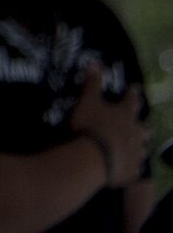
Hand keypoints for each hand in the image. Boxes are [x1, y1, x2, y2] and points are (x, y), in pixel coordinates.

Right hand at [71, 62, 149, 186]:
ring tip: (139, 146)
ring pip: (142, 148)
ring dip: (140, 145)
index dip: (133, 93)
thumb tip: (95, 61)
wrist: (94, 159)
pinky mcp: (132, 170)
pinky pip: (136, 168)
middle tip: (144, 124)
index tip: (136, 87)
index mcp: (125, 115)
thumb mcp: (88, 101)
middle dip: (143, 125)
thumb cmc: (91, 126)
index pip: (131, 101)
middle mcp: (135, 133)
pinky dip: (134, 165)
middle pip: (143, 128)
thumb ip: (93, 84)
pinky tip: (132, 167)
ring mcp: (135, 153)